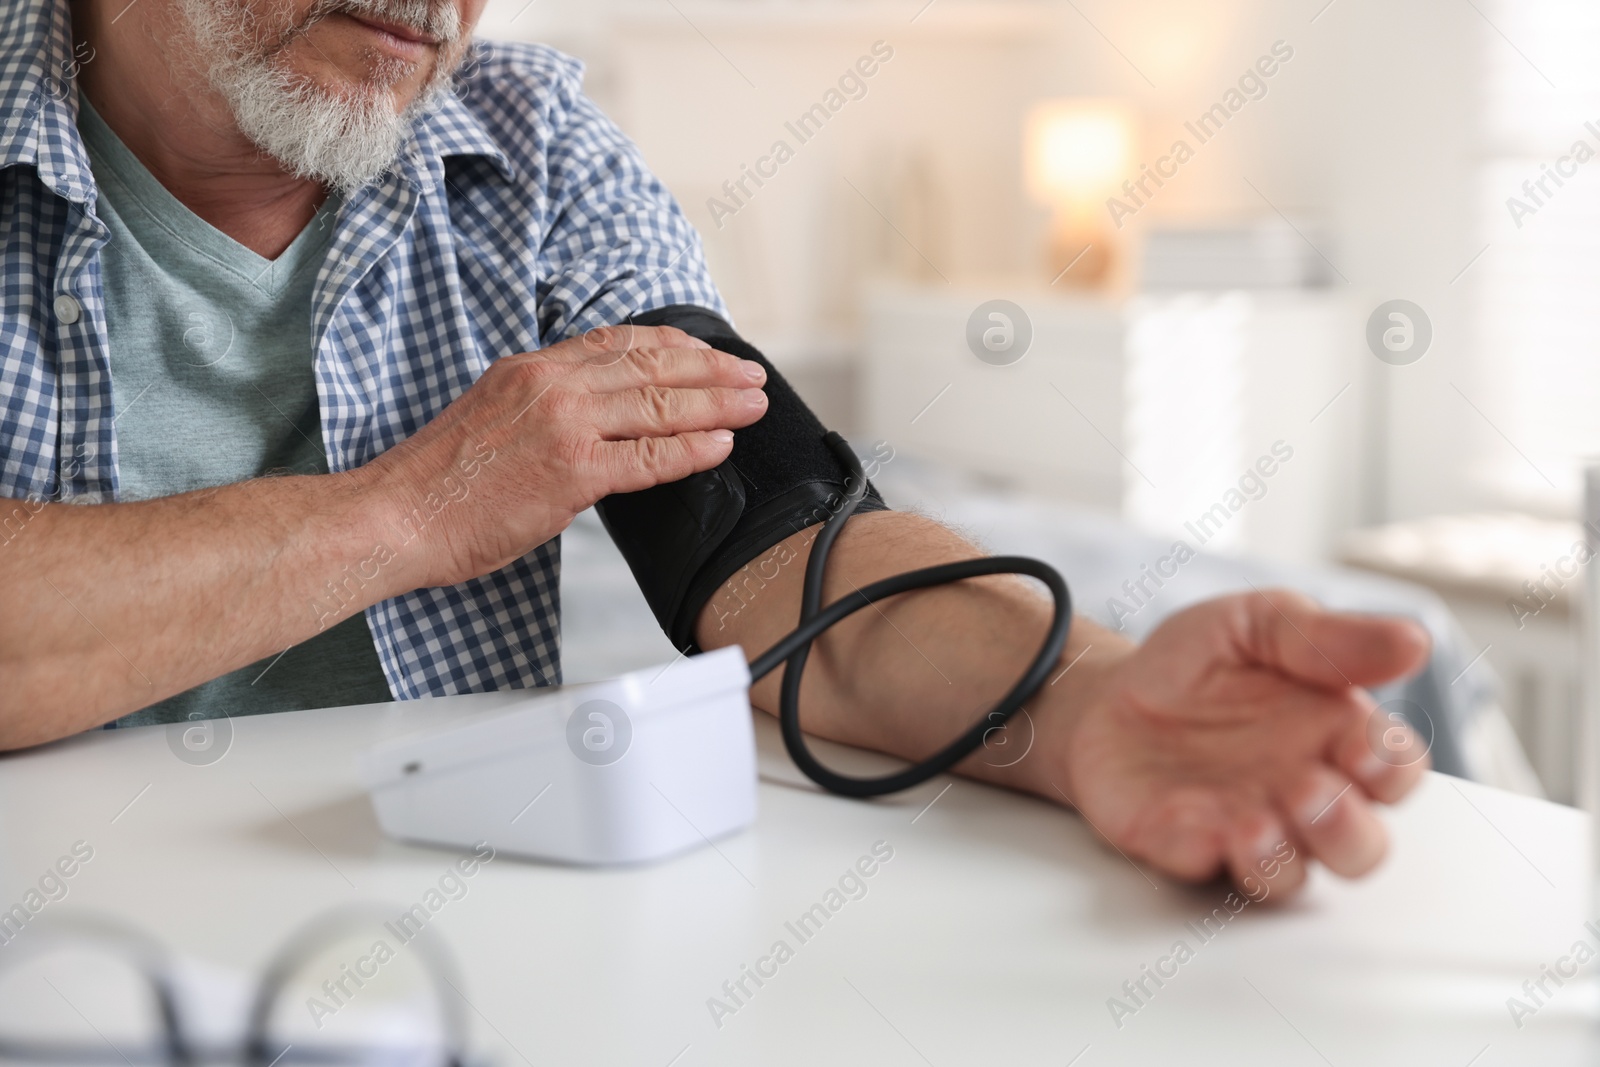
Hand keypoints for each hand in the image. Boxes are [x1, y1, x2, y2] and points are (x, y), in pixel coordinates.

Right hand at [360, 324, 769, 588]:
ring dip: (717, 404)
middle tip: (751, 374)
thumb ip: (544, 408)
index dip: (673, 346)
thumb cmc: (439, 481)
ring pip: (660, 406)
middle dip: (711, 370)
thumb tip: (593, 419)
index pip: (618, 342)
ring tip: (753, 405)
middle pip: (652, 367)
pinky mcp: (572, 472)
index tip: (707, 352)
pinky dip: (692, 449)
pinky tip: (721, 446)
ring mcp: (564, 426)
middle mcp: (552, 385)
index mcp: (532, 368)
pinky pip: (649, 457)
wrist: (398, 514)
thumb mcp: (490, 414)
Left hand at [1049, 589, 1431, 895]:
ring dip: (1282, 860)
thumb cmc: (1195, 664)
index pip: (1393, 771)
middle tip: (1311, 792)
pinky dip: (1203, 854)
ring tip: (1255, 825)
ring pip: (1291, 878)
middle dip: (1347, 832)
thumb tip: (1414, 642)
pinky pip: (1202, 869)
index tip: (1363, 750)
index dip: (1390, 770)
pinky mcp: (1183, 847)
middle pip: (1361, 848)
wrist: (1103, 694)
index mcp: (1334, 740)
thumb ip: (1330, 638)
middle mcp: (1301, 797)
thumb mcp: (1259, 625)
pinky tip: (1196, 826)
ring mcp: (1245, 831)